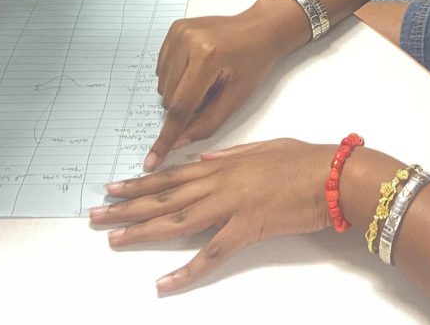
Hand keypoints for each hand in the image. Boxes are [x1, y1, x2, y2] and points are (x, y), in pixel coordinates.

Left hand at [92, 139, 331, 292]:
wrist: (334, 175)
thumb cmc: (305, 159)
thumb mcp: (264, 147)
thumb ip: (230, 155)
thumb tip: (203, 160)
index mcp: (222, 165)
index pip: (171, 176)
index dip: (139, 183)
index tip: (112, 187)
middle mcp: (219, 183)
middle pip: (164, 198)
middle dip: (127, 207)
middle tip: (95, 215)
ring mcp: (230, 206)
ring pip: (177, 222)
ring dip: (142, 232)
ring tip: (113, 239)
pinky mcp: (246, 229)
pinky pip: (211, 255)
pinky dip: (186, 271)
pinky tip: (164, 284)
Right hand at [147, 0, 310, 169]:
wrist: (259, 29)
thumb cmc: (253, 62)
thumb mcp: (237, 97)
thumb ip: (208, 123)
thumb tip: (179, 142)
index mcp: (207, 57)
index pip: (181, 107)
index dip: (167, 137)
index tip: (152, 160)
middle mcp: (187, 41)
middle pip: (169, 98)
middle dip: (187, 105)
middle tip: (212, 92)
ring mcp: (178, 32)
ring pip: (162, 85)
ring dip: (180, 91)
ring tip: (206, 77)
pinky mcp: (174, 29)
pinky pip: (162, 67)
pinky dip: (176, 75)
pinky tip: (196, 67)